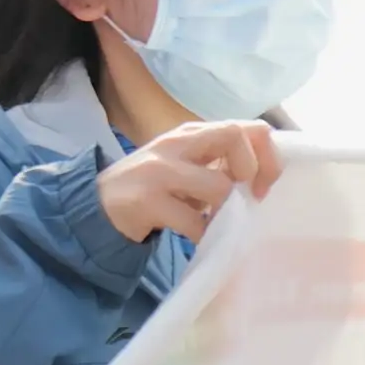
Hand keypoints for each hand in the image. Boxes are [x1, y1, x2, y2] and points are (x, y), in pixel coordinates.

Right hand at [100, 121, 281, 244]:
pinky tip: (200, 238)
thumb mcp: (187, 167)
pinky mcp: (147, 200)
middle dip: (253, 171)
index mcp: (193, 134)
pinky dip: (205, 235)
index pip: (247, 127)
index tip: (261, 186)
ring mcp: (160, 170)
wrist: (98, 204)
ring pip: (219, 186)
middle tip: (249, 200)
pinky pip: (194, 222)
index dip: (266, 156)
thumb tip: (261, 179)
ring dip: (228, 212)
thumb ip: (219, 164)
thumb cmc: (153, 188)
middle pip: (235, 137)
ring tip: (218, 223)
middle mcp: (177, 144)